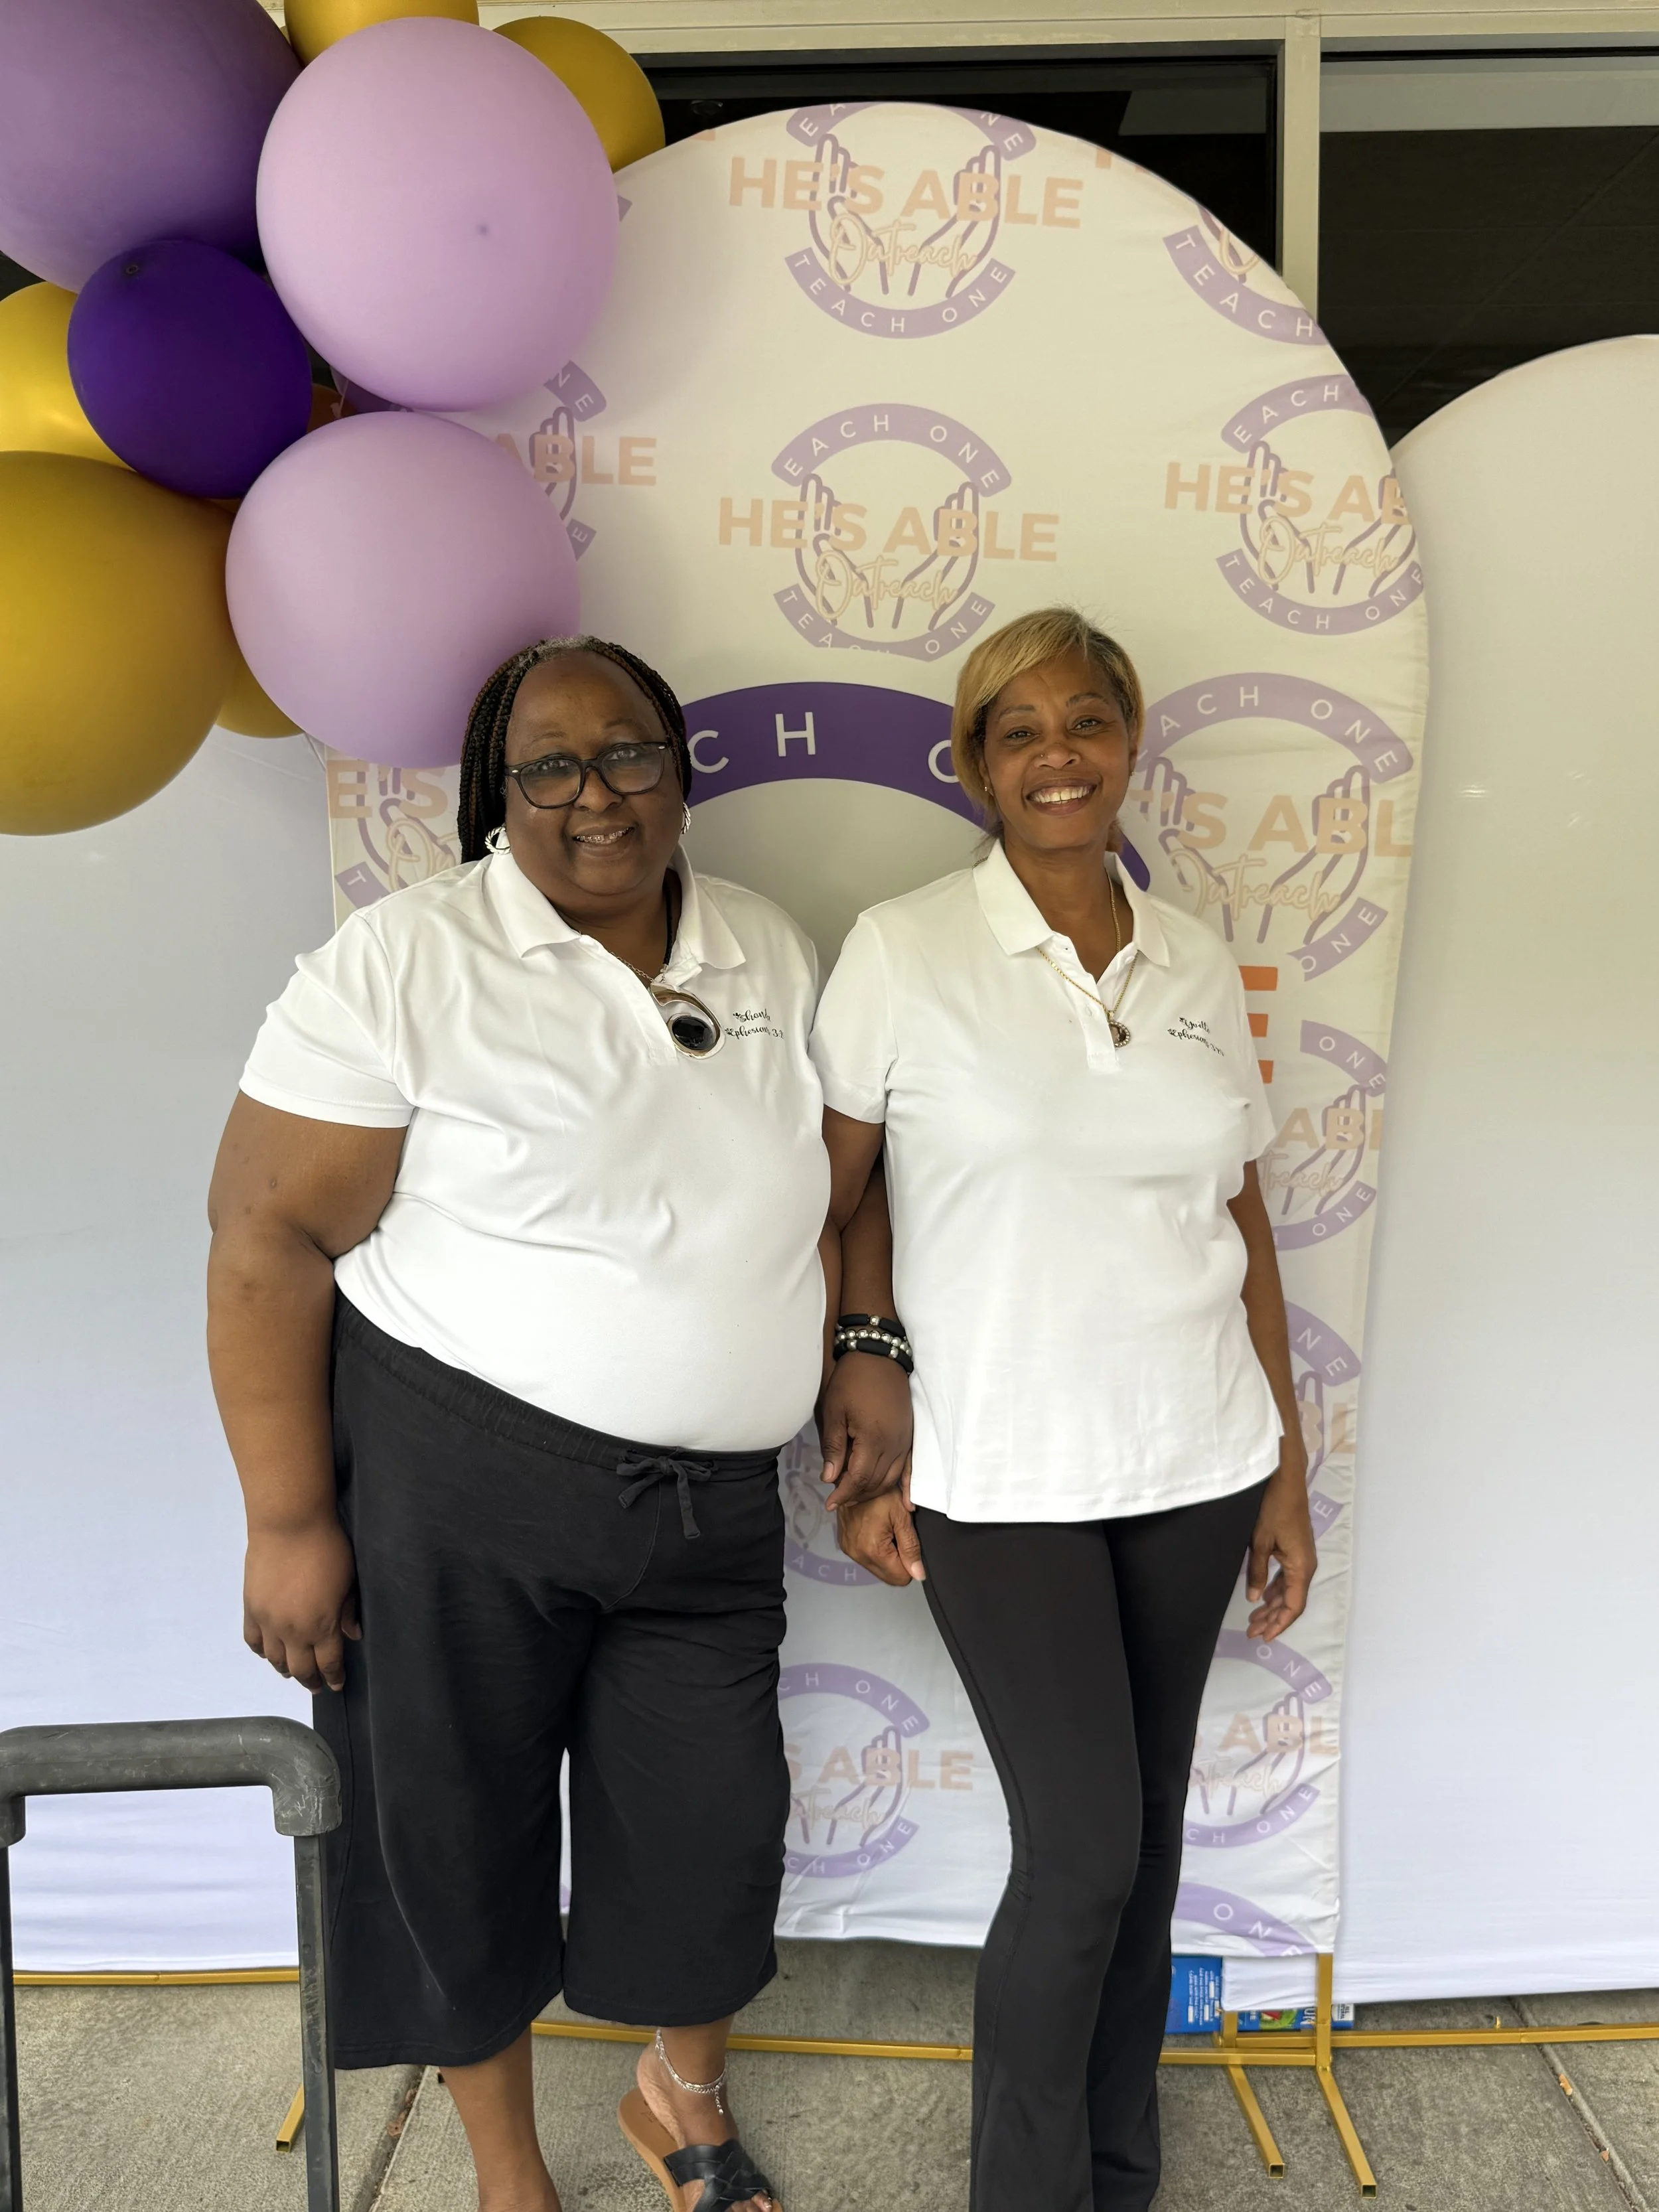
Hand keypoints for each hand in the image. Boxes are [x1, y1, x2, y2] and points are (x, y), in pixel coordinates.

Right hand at [243, 1519, 360, 1691]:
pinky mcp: (250, 1608)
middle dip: (310, 1680)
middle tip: (316, 1685)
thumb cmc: (328, 1548)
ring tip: (293, 1671)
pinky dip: (261, 1651)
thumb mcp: (348, 1580)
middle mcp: (293, 1631)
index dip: (333, 1677)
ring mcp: (268, 1621)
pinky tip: (268, 1653)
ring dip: (285, 1669)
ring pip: (274, 1659)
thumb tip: (353, 1635)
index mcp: (322, 1626)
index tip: (336, 1684)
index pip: (328, 1663)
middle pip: (300, 1668)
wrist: (290, 1525)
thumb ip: (349, 1611)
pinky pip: (253, 1641)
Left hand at [819, 1351, 913, 1509]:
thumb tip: (830, 1478)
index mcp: (873, 1439)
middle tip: (839, 1498)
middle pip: (877, 1482)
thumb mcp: (834, 1411)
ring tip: (856, 1494)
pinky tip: (905, 1501)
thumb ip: (834, 1447)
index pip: (859, 1478)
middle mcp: (894, 1445)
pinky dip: (904, 1485)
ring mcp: (905, 1441)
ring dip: (874, 1490)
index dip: (844, 1493)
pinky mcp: (910, 1436)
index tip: (829, 1503)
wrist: (879, 1357)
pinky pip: (909, 1467)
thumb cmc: (851, 1382)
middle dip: (857, 1494)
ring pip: (892, 1478)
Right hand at [837, 1469, 923, 1586]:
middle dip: (897, 1560)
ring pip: (877, 1567)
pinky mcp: (845, 1544)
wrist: (856, 1478)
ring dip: (886, 1554)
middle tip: (897, 1534)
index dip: (910, 1563)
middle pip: (887, 1576)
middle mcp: (857, 1553)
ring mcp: (849, 1549)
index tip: (908, 1543)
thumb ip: (911, 1547)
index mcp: (872, 1549)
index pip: (900, 1578)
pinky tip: (877, 1530)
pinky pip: (866, 1557)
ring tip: (886, 1529)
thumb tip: (918, 1572)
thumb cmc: (879, 1491)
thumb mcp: (902, 1516)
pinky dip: (875, 1549)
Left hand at [1245, 1464, 1315, 1641]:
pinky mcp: (1296, 1550)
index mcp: (1301, 1568)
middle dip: (1272, 1619)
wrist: (1286, 1481)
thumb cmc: (1274, 1509)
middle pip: (1291, 1602)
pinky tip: (1263, 1596)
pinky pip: (1287, 1577)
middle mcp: (1306, 1566)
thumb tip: (1255, 1599)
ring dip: (1272, 1605)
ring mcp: (1302, 1558)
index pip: (1293, 1606)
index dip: (1279, 1624)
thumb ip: (1258, 1572)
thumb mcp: (1260, 1541)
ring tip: (1254, 1619)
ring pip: (1289, 1590)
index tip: (1263, 1637)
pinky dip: (1275, 1589)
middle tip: (1251, 1631)